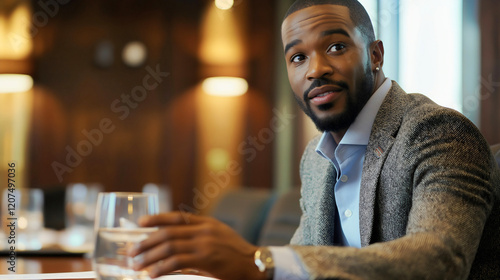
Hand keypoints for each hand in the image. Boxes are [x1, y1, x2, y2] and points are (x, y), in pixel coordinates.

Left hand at [127, 212, 266, 279]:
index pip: (177, 216)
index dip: (157, 218)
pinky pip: (177, 262)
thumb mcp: (219, 235)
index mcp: (206, 222)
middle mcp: (204, 230)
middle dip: (146, 242)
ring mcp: (204, 244)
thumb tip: (176, 239)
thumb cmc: (236, 253)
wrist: (255, 264)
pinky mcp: (206, 260)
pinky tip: (152, 274)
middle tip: (131, 251)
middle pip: (168, 233)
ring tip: (137, 265)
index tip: (140, 223)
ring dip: (149, 256)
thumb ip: (200, 233)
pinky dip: (161, 268)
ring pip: (169, 247)